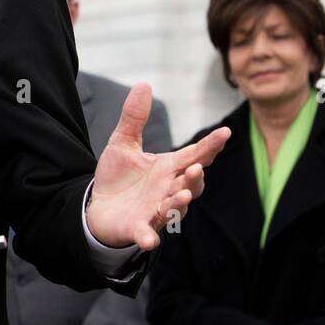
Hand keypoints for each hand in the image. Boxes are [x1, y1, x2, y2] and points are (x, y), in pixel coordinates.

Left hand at [86, 83, 230, 248]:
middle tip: (195, 168)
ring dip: (179, 204)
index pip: (195, 155)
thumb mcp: (122, 143)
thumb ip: (134, 118)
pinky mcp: (139, 228)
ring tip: (181, 196)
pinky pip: (147, 233)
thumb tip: (143, 84)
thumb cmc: (118, 177)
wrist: (98, 206)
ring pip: (175, 209)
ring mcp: (156, 210)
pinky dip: (149, 237)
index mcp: (169, 168)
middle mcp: (169, 190)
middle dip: (195, 178)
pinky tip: (149, 240)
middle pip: (191, 184)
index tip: (226, 132)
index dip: (210, 145)